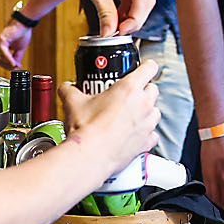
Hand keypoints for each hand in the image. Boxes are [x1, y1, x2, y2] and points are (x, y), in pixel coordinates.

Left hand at [0, 19, 32, 69]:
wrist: (24, 24)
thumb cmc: (22, 34)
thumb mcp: (19, 49)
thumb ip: (16, 57)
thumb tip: (15, 66)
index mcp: (0, 45)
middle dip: (6, 66)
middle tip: (14, 67)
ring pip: (0, 58)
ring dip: (9, 63)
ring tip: (17, 64)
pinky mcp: (1, 40)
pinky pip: (4, 53)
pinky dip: (9, 59)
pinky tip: (13, 63)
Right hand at [58, 60, 159, 174]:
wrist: (90, 156)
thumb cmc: (87, 130)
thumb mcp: (73, 102)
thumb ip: (69, 90)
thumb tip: (67, 87)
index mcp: (129, 88)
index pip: (149, 68)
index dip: (146, 66)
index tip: (142, 69)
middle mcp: (143, 104)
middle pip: (153, 89)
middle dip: (144, 90)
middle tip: (130, 95)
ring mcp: (147, 124)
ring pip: (156, 111)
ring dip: (147, 111)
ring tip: (132, 115)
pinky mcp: (146, 142)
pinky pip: (153, 134)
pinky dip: (146, 133)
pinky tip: (134, 134)